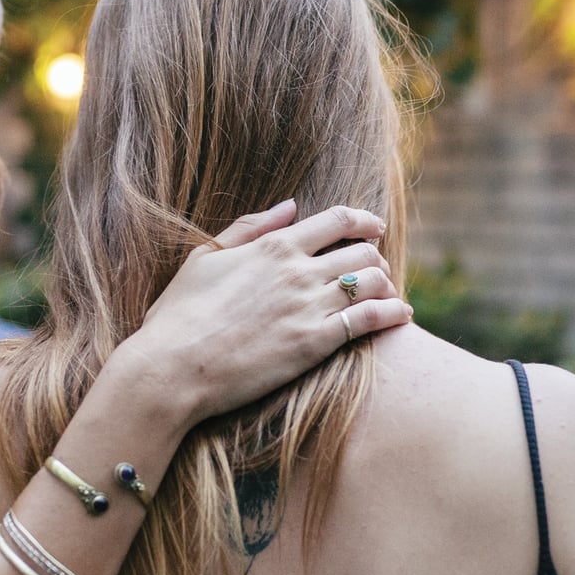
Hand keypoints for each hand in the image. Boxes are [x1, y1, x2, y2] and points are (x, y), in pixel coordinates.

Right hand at [121, 201, 412, 425]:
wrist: (172, 368)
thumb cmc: (179, 316)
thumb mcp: (206, 258)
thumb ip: (249, 228)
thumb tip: (289, 206)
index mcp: (273, 245)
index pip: (336, 220)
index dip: (363, 221)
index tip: (373, 228)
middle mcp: (298, 271)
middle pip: (362, 250)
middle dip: (375, 257)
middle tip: (375, 270)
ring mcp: (309, 306)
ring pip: (372, 281)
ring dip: (385, 284)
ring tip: (386, 294)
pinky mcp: (315, 343)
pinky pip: (370, 319)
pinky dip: (393, 313)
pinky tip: (402, 315)